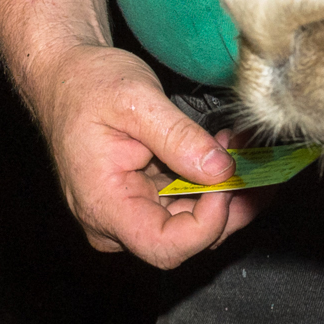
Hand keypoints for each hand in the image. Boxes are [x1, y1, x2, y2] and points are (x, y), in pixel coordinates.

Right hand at [27, 43, 261, 266]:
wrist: (67, 76)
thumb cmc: (88, 85)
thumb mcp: (136, 100)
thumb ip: (178, 137)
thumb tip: (221, 171)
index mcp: (104, 206)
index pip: (166, 246)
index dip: (208, 223)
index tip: (229, 178)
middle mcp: (116, 222)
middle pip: (189, 240)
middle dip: (231, 202)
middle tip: (256, 157)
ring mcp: (133, 212)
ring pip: (197, 224)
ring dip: (231, 191)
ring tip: (246, 147)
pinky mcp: (147, 199)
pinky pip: (191, 204)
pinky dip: (218, 182)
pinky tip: (233, 151)